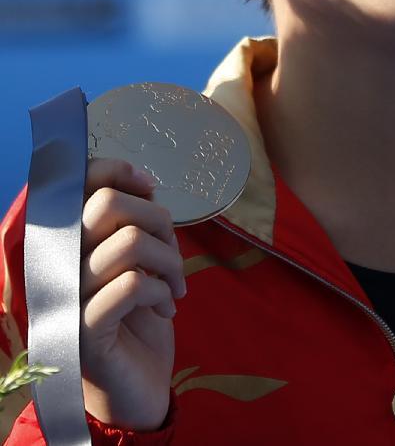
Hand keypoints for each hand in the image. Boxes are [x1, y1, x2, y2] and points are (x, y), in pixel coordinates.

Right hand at [79, 159, 185, 430]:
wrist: (138, 384)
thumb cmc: (139, 315)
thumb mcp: (139, 259)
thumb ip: (132, 221)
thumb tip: (144, 185)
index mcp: (69, 239)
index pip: (81, 181)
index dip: (119, 171)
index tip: (150, 187)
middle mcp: (57, 263)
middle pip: (107, 204)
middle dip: (156, 220)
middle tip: (172, 253)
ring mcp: (67, 296)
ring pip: (128, 242)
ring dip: (168, 260)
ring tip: (175, 285)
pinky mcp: (85, 329)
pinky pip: (132, 284)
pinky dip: (161, 289)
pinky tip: (166, 306)